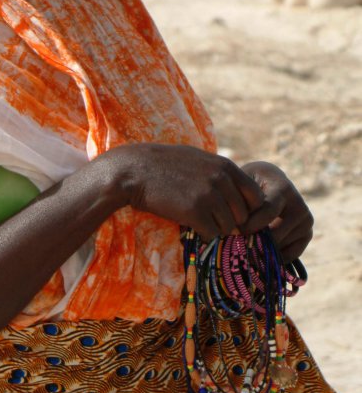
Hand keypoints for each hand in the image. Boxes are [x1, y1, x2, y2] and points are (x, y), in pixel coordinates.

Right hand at [106, 144, 265, 241]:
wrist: (136, 170)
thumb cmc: (166, 164)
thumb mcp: (199, 159)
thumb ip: (222, 173)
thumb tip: (243, 192)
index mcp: (226, 166)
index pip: (256, 197)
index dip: (246, 209)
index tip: (231, 212)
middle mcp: (221, 180)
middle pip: (243, 216)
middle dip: (230, 222)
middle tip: (211, 218)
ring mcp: (209, 196)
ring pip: (228, 227)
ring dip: (214, 228)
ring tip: (197, 218)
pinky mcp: (194, 212)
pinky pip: (211, 234)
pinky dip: (202, 233)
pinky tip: (188, 222)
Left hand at [240, 161, 312, 261]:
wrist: (270, 180)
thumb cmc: (251, 182)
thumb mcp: (245, 184)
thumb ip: (241, 203)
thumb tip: (236, 231)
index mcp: (283, 188)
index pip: (268, 213)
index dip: (250, 225)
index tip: (235, 232)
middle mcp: (299, 205)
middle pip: (276, 234)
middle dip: (255, 240)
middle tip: (238, 242)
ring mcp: (306, 221)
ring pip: (281, 246)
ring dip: (262, 248)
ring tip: (248, 241)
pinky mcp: (308, 234)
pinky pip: (289, 255)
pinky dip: (273, 255)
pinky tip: (261, 247)